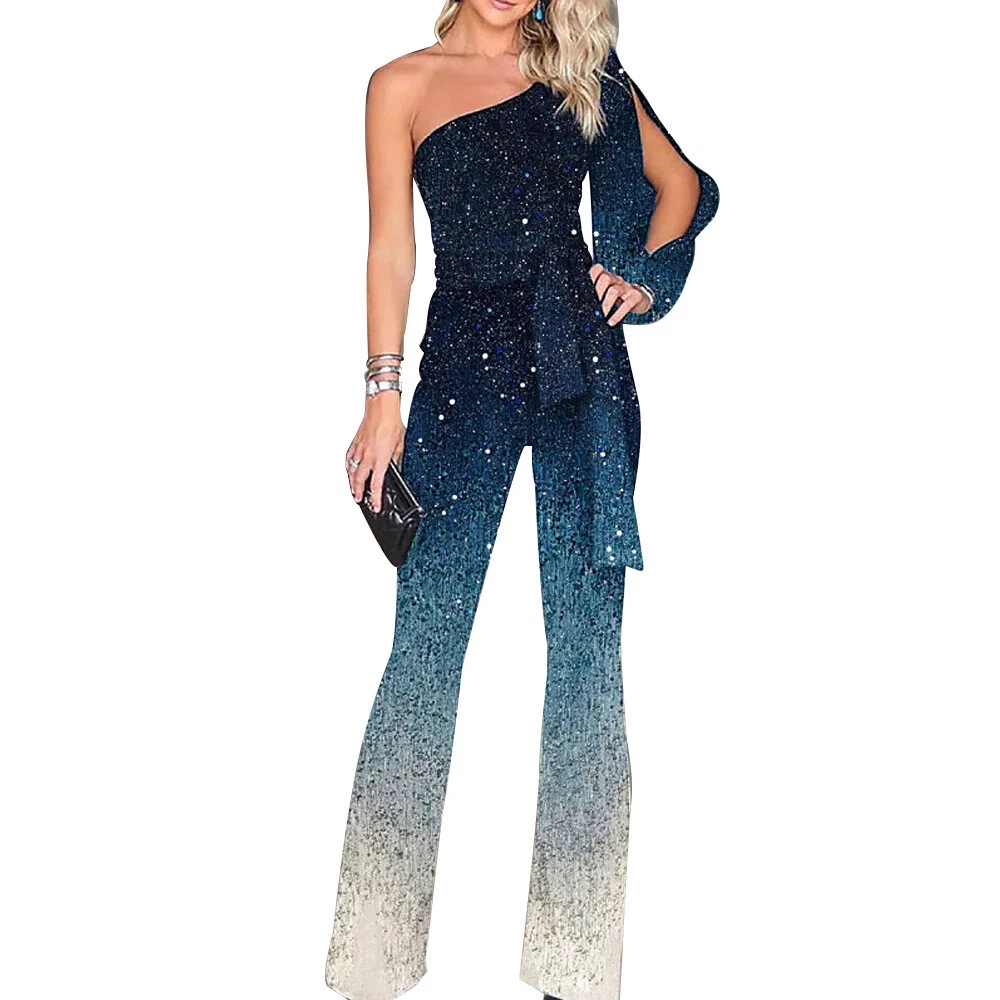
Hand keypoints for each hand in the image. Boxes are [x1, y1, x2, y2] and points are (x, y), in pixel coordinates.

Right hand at [345, 392, 404, 512]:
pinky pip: (348, 459)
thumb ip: (397, 460)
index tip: (375, 506)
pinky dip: (348, 468)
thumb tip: (396, 469)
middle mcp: (367, 456)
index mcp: (381, 458)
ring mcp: (359, 450)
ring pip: (351, 472)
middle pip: (359, 481)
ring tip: (353, 491)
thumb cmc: (391, 422)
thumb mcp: (400, 445)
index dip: (376, 498)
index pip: (377, 484)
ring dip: (351, 483)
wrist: (381, 407)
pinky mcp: (354, 443)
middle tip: (360, 501)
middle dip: (359, 493)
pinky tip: (349, 471)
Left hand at [589, 264, 652, 324]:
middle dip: (597, 292)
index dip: (590, 277)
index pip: (597, 270)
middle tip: (592, 308)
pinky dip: (618, 315)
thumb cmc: (618, 298)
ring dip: (606, 305)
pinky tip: (611, 322)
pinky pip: (627, 304)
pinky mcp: (636, 296)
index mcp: (607, 277)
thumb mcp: (606, 295)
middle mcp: (616, 280)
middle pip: (605, 278)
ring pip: (614, 291)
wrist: (640, 300)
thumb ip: (595, 298)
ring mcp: (626, 287)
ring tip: (602, 317)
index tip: (583, 291)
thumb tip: (579, 309)